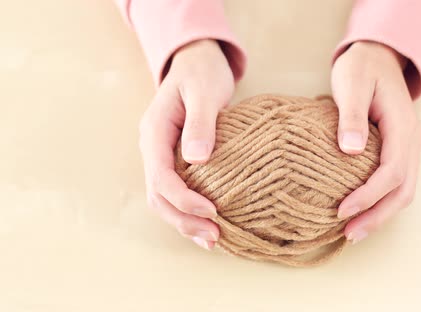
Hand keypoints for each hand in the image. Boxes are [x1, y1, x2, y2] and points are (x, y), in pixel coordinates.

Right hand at [139, 39, 234, 249]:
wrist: (196, 64)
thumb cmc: (201, 73)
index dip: (183, 199)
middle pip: (158, 195)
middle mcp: (153, 149)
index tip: (211, 211)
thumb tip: (197, 159)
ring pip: (165, 199)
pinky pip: (177, 192)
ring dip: (186, 222)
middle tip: (214, 236)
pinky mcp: (176, 161)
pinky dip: (190, 212)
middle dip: (183, 220)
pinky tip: (209, 226)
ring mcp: (162, 156)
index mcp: (154, 132)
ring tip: (214, 239)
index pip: (161, 176)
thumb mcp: (203, 91)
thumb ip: (200, 122)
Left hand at [331, 41, 420, 243]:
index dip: (369, 195)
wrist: (378, 57)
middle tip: (349, 236)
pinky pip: (397, 183)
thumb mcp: (351, 83)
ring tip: (353, 232)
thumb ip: (351, 116)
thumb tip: (350, 150)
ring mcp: (410, 147)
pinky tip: (361, 212)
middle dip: (378, 216)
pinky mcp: (400, 151)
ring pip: (404, 190)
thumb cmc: (361, 68)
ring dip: (381, 214)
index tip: (342, 210)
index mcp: (403, 126)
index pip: (392, 171)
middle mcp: (413, 141)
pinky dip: (381, 202)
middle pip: (404, 190)